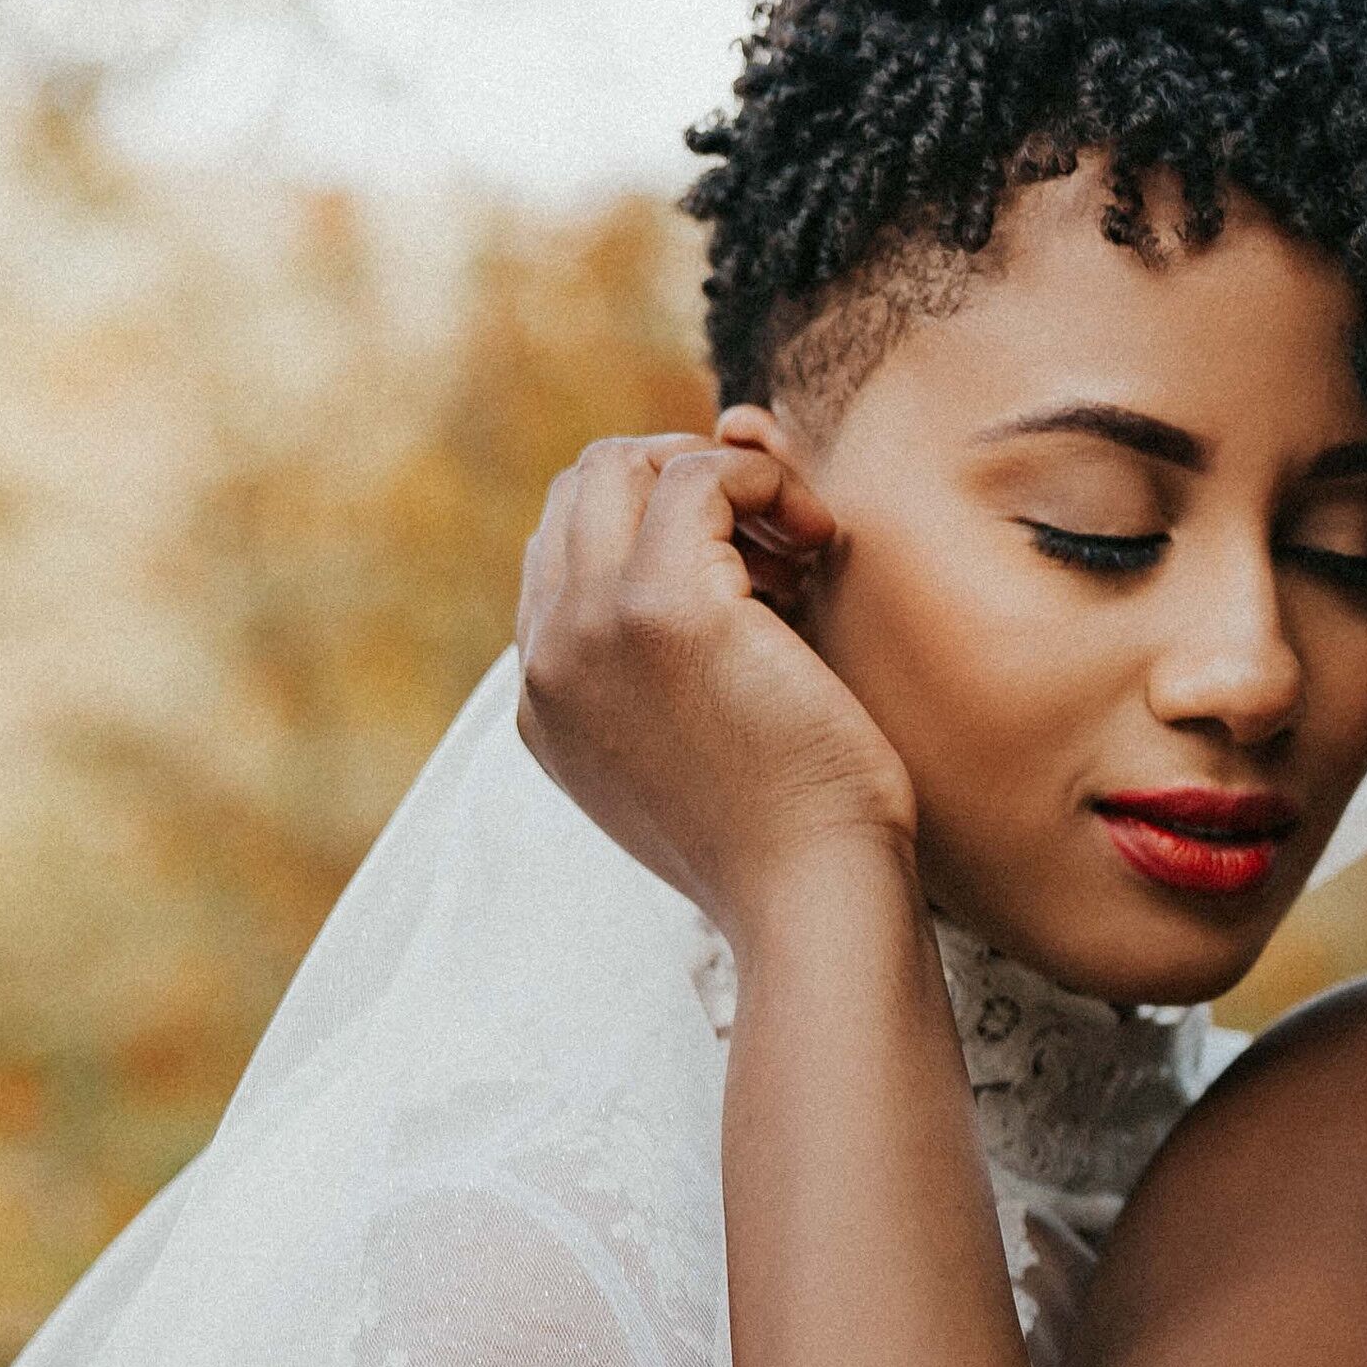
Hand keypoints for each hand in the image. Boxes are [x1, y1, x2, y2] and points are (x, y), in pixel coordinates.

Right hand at [515, 429, 916, 933]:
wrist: (814, 902)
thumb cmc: (793, 840)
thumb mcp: (698, 760)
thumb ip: (666, 685)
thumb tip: (720, 590)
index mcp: (548, 701)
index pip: (565, 549)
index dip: (661, 528)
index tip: (755, 571)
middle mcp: (548, 660)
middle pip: (582, 488)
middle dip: (682, 482)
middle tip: (777, 539)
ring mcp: (591, 629)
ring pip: (624, 464)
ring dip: (724, 477)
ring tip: (801, 543)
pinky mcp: (662, 609)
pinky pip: (699, 473)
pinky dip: (765, 478)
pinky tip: (818, 534)